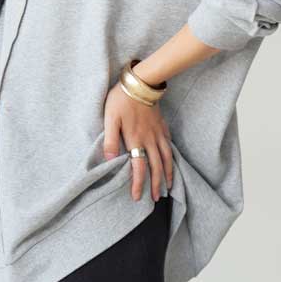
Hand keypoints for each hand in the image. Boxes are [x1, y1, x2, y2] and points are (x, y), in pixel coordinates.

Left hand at [103, 82, 173, 202]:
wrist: (141, 82)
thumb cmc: (121, 99)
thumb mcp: (110, 118)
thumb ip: (111, 140)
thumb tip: (111, 160)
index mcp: (136, 140)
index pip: (139, 168)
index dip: (138, 184)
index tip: (137, 197)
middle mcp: (150, 140)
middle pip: (156, 167)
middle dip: (156, 185)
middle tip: (156, 199)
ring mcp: (158, 134)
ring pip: (166, 159)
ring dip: (167, 175)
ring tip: (168, 187)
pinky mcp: (162, 127)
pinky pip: (169, 146)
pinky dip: (171, 158)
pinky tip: (170, 163)